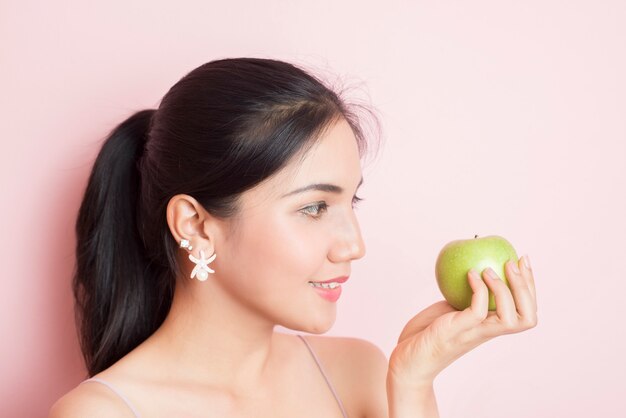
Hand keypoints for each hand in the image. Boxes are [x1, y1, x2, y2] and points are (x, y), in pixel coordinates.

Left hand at [387, 255, 537, 386]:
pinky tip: (470, 274)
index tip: (522, 260)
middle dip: (526, 287)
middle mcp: (488, 331)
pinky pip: (477, 311)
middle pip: (527, 317)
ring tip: (489, 269)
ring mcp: (473, 333)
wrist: (409, 358)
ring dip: (505, 290)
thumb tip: (473, 264)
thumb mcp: (452, 308)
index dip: (531, 286)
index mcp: (492, 325)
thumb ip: (465, 295)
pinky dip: (478, 290)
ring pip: (511, 319)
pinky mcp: (456, 331)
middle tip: (512, 262)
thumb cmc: (429, 332)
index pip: (526, 311)